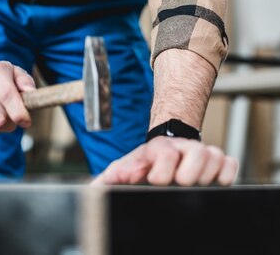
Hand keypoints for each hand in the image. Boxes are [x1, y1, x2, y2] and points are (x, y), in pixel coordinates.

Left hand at [91, 136, 238, 186]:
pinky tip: (214, 183)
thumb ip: (114, 176)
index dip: (162, 169)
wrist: (165, 152)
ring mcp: (202, 154)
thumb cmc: (145, 164)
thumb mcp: (126, 168)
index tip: (155, 180)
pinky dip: (225, 174)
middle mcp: (182, 148)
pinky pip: (229, 164)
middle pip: (197, 151)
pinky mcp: (219, 163)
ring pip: (215, 157)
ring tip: (195, 184)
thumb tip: (101, 185)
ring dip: (207, 174)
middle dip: (190, 171)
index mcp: (159, 148)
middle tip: (181, 182)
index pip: (165, 153)